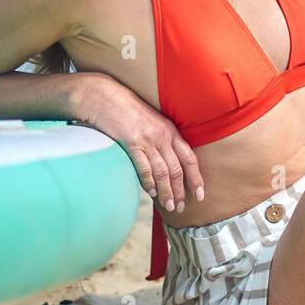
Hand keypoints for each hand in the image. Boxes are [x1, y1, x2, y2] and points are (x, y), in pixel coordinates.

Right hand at [75, 76, 204, 212]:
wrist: (104, 96)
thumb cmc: (126, 112)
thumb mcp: (151, 122)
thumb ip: (160, 141)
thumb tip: (165, 165)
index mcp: (170, 131)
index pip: (190, 158)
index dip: (196, 178)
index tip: (200, 194)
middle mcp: (162, 136)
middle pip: (177, 168)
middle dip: (181, 190)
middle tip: (181, 207)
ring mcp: (147, 139)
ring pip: (162, 171)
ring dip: (167, 191)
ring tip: (169, 206)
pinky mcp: (131, 142)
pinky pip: (143, 167)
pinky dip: (149, 182)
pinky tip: (152, 193)